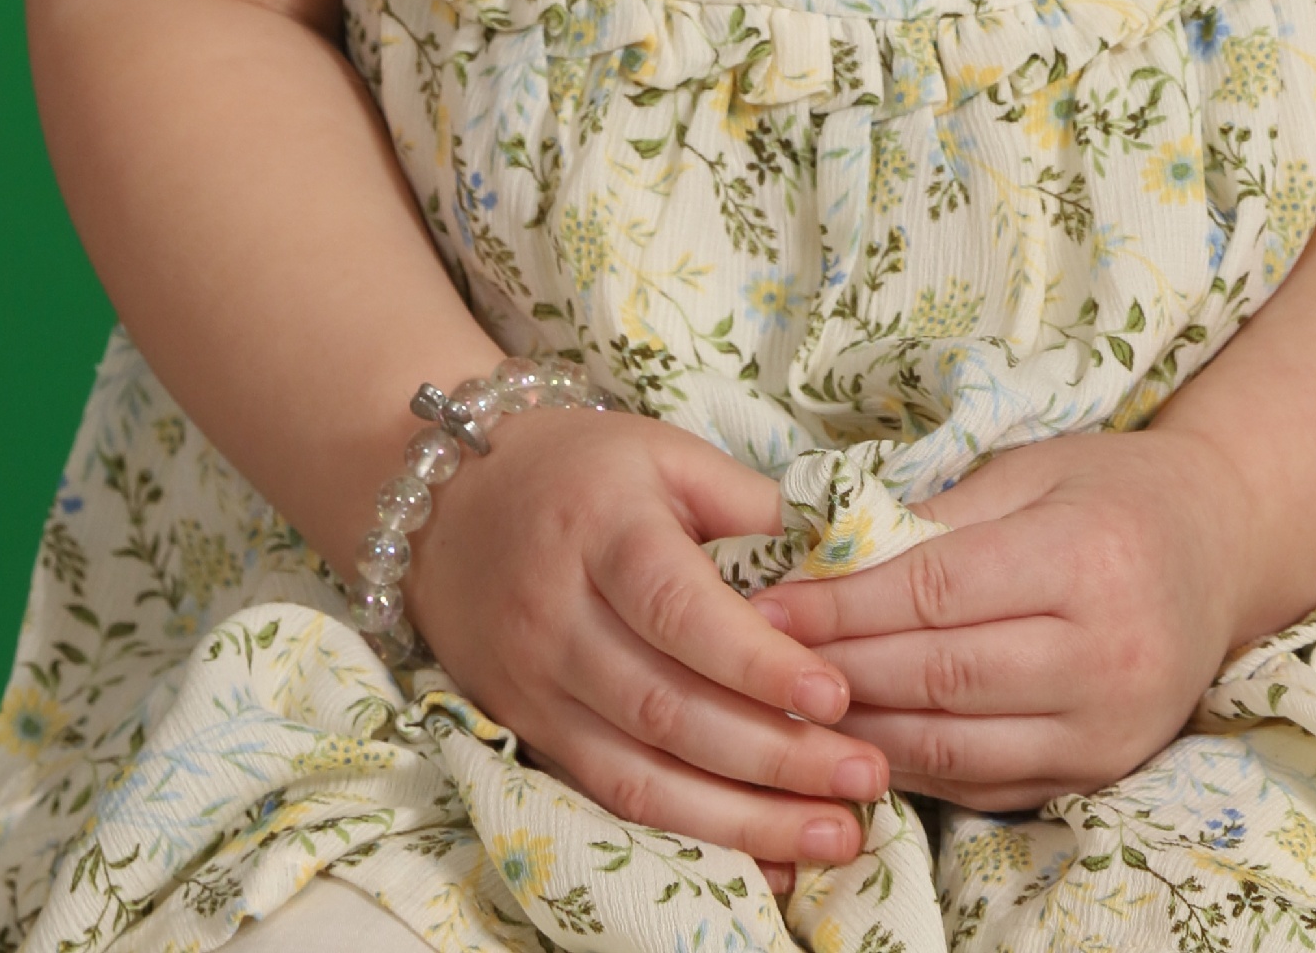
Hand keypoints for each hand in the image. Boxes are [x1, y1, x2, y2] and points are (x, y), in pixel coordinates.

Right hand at [405, 409, 888, 882]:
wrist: (450, 502)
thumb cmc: (583, 470)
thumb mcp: (666, 454)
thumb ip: (751, 506)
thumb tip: (845, 563)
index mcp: (601, 531)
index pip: (678, 609)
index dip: (755, 661)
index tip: (834, 694)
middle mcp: (559, 618)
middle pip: (666, 708)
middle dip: (774, 756)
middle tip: (865, 775)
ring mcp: (537, 689)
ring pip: (641, 776)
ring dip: (745, 819)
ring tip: (836, 833)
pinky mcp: (531, 736)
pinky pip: (614, 803)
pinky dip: (694, 840)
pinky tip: (766, 860)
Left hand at [761, 427, 1247, 807]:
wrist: (1221, 548)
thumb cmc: (1112, 490)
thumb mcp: (1033, 468)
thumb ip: (938, 510)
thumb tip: (827, 549)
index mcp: (1085, 558)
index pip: (937, 592)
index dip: (844, 605)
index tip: (769, 605)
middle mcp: (1105, 653)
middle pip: (939, 676)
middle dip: (837, 671)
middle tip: (757, 662)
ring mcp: (1108, 727)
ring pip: (956, 745)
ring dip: (863, 731)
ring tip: (792, 710)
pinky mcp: (1103, 772)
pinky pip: (987, 784)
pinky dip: (915, 769)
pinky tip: (861, 742)